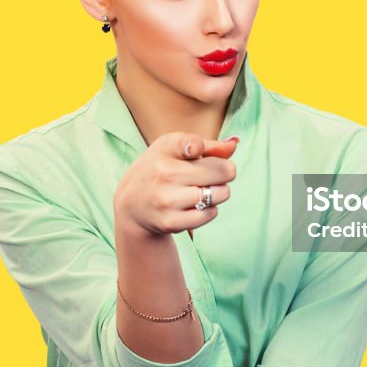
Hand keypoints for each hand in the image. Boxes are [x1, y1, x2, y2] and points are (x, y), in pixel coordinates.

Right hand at [114, 132, 238, 237]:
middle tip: (212, 174)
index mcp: (165, 150)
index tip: (194, 151)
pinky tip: (196, 205)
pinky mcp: (171, 222)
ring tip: (204, 189)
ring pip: (219, 194)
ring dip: (219, 192)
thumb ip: (208, 145)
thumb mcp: (176, 148)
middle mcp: (164, 174)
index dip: (199, 148)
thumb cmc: (160, 169)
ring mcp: (167, 200)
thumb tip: (234, 144)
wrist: (132, 204)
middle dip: (224, 172)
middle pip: (222, 171)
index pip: (192, 145)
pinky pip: (210, 214)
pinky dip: (210, 209)